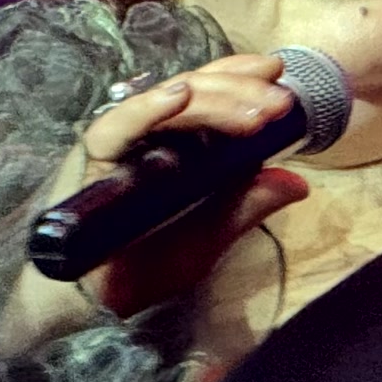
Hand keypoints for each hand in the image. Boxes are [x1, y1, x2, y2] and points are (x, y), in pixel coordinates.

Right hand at [0, 52, 310, 352]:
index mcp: (173, 146)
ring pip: (167, 101)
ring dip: (214, 99)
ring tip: (256, 108)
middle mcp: (146, 135)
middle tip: (281, 101)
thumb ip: (245, 209)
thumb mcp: (203, 241)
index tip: (280, 80)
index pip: (207, 98)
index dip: (240, 81)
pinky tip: (179, 97)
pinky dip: (149, 109)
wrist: (84, 300)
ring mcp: (120, 140)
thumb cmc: (137, 268)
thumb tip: (298, 182)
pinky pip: (121, 124)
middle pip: (194, 93)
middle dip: (239, 90)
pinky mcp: (93, 154)